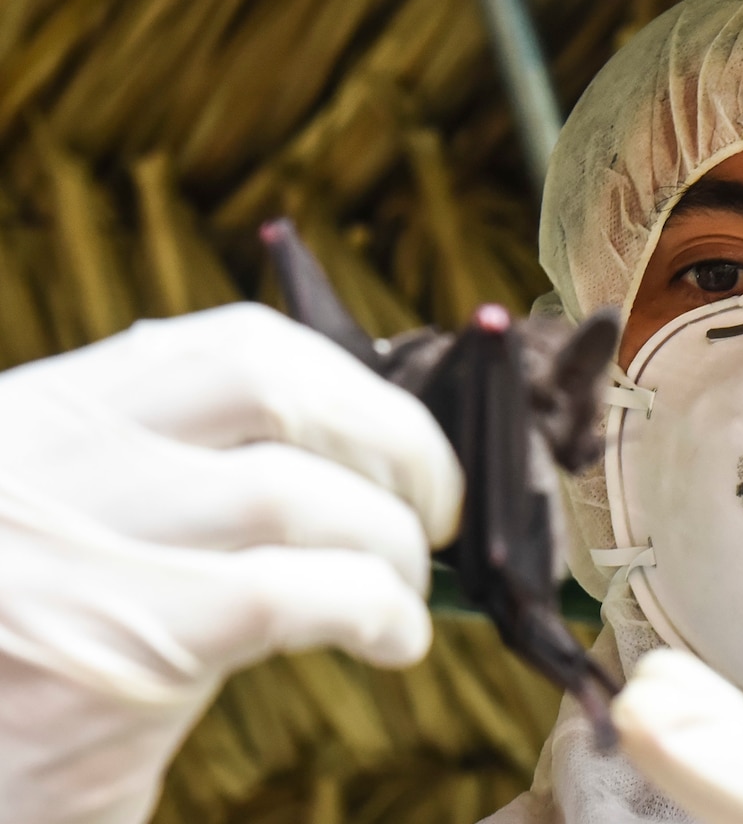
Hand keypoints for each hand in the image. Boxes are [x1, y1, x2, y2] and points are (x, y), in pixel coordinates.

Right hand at [0, 304, 462, 823]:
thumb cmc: (32, 665)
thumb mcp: (72, 529)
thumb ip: (175, 472)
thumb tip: (360, 458)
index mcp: (44, 416)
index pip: (229, 343)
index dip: (348, 385)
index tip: (398, 440)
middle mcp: (41, 456)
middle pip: (269, 383)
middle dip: (392, 437)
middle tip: (437, 507)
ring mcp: (67, 548)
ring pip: (288, 490)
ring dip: (389, 538)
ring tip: (406, 587)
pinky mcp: (109, 652)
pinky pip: (288, 595)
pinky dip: (373, 607)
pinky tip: (394, 639)